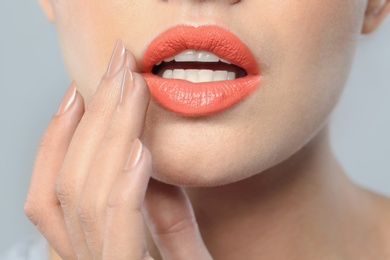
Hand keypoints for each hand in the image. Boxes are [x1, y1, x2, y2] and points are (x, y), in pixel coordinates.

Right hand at [24, 40, 211, 259]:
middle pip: (68, 186)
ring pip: (82, 202)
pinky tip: (139, 151)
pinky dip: (124, 191)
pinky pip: (118, 236)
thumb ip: (161, 208)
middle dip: (91, 118)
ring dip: (107, 136)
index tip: (83, 90)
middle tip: (115, 67)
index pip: (53, 194)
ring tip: (129, 89)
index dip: (58, 138)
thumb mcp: (179, 245)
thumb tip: (144, 151)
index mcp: (97, 252)